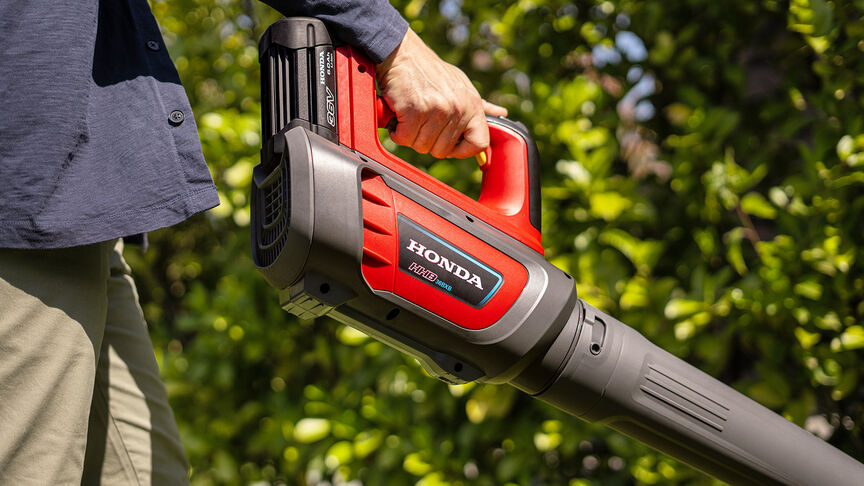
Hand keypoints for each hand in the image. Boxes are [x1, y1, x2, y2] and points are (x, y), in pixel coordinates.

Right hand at [375, 28, 506, 158]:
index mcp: (472, 105)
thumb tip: (500, 112)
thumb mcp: (461, 84)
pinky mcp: (414, 111)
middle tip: (421, 122)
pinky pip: (404, 138)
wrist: (402, 53)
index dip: (462, 150)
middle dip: (427, 141)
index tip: (449, 144)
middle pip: (442, 151)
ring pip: (422, 146)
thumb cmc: (429, 71)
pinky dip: (397, 131)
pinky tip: (400, 116)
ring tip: (410, 115)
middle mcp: (458, 109)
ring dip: (410, 135)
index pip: (479, 143)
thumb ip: (479, 104)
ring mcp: (437, 110)